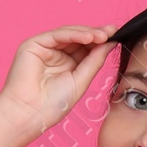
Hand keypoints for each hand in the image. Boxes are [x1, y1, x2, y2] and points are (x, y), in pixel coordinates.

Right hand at [0, 25, 115, 144]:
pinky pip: (57, 35)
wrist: (30, 114)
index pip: (86, 48)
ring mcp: (44, 49)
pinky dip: (74, 34)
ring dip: (88, 33)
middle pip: (79, 38)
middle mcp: (55, 55)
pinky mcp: (33, 45)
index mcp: (67, 65)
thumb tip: (110, 44)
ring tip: (103, 35)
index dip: (101, 42)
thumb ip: (94, 61)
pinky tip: (89, 37)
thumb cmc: (52, 105)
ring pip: (69, 34)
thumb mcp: (81, 81)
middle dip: (96, 34)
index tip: (117, 37)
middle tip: (113, 32)